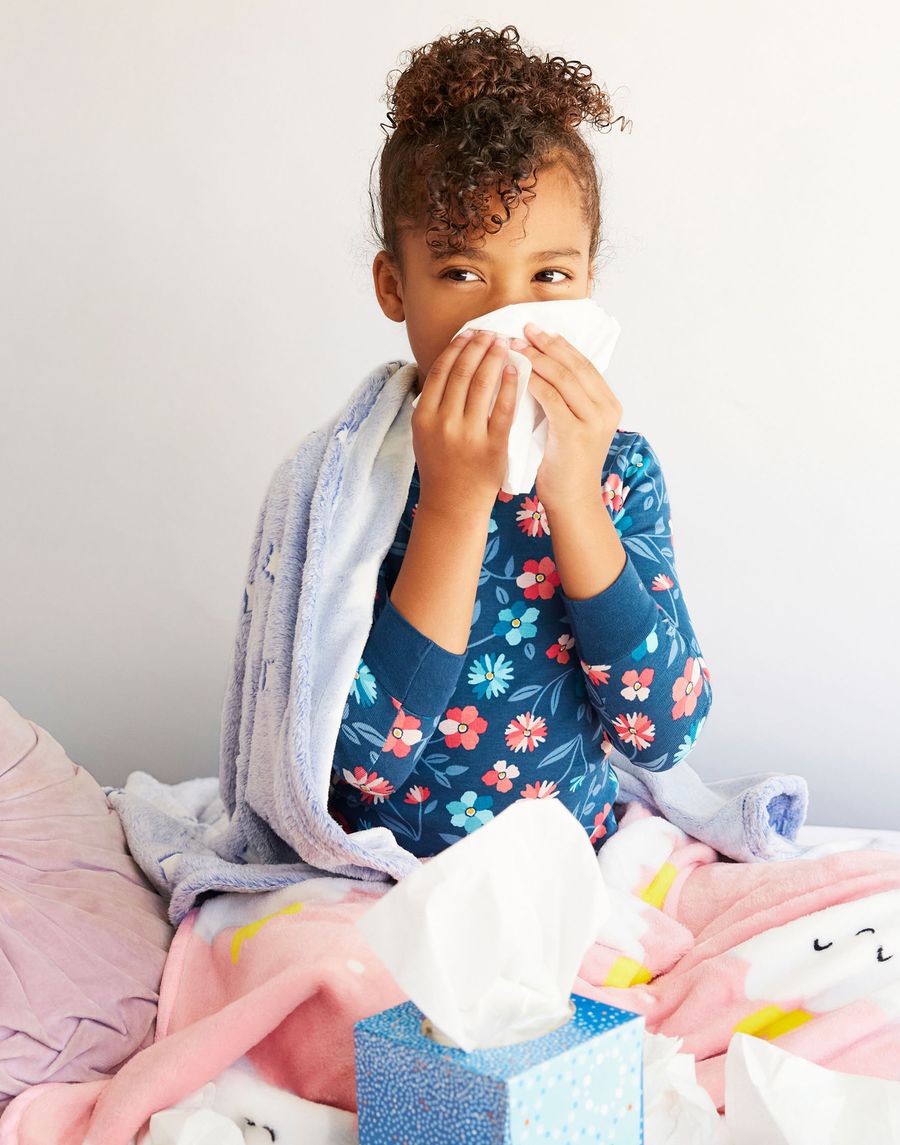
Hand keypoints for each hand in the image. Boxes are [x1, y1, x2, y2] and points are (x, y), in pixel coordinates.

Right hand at [412, 328, 517, 516]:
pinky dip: (509, 384)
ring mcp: (468, 435)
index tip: (470, 333)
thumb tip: (450, 364)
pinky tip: (515, 369)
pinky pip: (503, 408)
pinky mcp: (492, 445)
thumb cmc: (441, 467)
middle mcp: (443, 423)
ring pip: (482, 384)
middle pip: (462, 372)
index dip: (457, 347)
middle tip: (492, 332)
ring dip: (494, 358)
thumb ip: (434, 402)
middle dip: (478, 346)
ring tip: (505, 344)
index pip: (441, 371)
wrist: (453, 504)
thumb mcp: (425, 433)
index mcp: (424, 417)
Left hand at [512, 321, 622, 512]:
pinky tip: (516, 371)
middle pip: (575, 365)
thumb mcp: (572, 425)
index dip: (560, 345)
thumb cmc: (565, 465)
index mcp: (609, 404)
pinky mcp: (575, 433)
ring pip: (563, 377)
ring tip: (515, 345)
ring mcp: (594, 421)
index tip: (537, 331)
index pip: (584, 364)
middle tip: (523, 330)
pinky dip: (532, 381)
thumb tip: (542, 365)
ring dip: (537, 358)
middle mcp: (607, 410)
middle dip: (547, 344)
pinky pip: (551, 397)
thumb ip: (567, 400)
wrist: (572, 501)